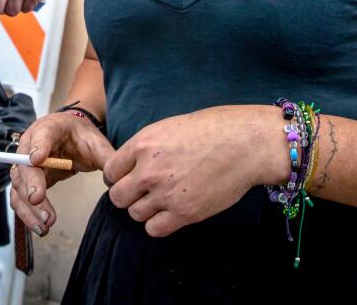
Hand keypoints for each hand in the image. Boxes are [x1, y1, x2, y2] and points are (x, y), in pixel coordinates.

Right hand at [9, 111, 114, 236]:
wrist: (72, 136)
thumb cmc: (81, 137)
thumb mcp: (96, 143)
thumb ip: (106, 158)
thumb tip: (116, 181)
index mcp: (50, 128)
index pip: (42, 134)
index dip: (38, 146)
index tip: (37, 159)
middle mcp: (31, 145)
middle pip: (24, 165)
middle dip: (30, 184)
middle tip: (38, 200)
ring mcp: (25, 165)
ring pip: (19, 186)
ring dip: (28, 207)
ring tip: (45, 225)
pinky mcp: (27, 182)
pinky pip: (20, 199)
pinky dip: (27, 214)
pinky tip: (40, 228)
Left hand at [104, 105, 285, 237]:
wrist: (245, 143)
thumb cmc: (214, 129)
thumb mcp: (170, 127)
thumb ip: (147, 147)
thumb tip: (134, 166)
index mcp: (143, 144)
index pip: (110, 171)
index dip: (119, 176)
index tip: (130, 178)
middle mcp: (149, 170)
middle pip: (118, 197)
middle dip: (129, 195)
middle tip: (145, 192)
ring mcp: (166, 193)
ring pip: (135, 214)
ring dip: (146, 210)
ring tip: (163, 200)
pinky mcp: (184, 213)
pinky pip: (154, 229)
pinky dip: (159, 224)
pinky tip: (171, 212)